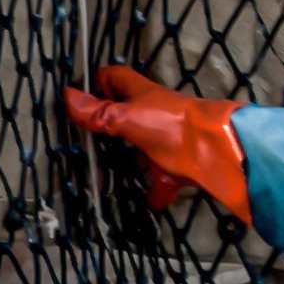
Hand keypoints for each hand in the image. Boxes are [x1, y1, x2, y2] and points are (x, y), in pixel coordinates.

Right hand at [62, 67, 251, 220]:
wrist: (217, 151)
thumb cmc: (170, 125)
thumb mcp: (127, 117)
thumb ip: (99, 113)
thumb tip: (67, 97)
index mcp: (141, 95)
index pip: (114, 78)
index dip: (98, 82)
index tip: (78, 97)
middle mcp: (153, 115)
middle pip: (126, 114)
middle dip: (108, 125)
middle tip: (83, 140)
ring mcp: (166, 141)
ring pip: (142, 148)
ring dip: (128, 159)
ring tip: (102, 173)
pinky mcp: (177, 167)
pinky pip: (160, 181)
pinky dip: (152, 193)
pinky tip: (140, 205)